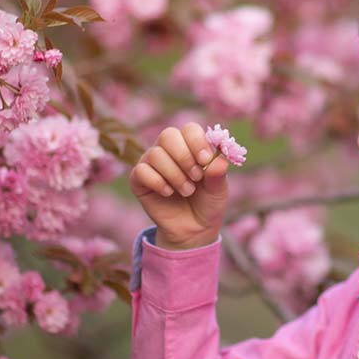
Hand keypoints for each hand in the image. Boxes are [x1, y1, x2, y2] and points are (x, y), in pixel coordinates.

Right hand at [128, 122, 229, 250]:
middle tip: (196, 177)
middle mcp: (168, 150)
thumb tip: (220, 160)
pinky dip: (158, 182)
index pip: (189, 129)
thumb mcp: (219, 190)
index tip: (205, 160)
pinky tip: (168, 193)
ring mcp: (151, 163)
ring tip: (187, 191)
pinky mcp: (138, 179)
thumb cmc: (207, 203)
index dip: (197, 141)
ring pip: (155, 154)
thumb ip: (218, 174)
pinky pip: (141, 171)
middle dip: (184, 156)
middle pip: (168, 135)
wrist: (194, 229)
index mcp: (190, 145)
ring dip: (175, 175)